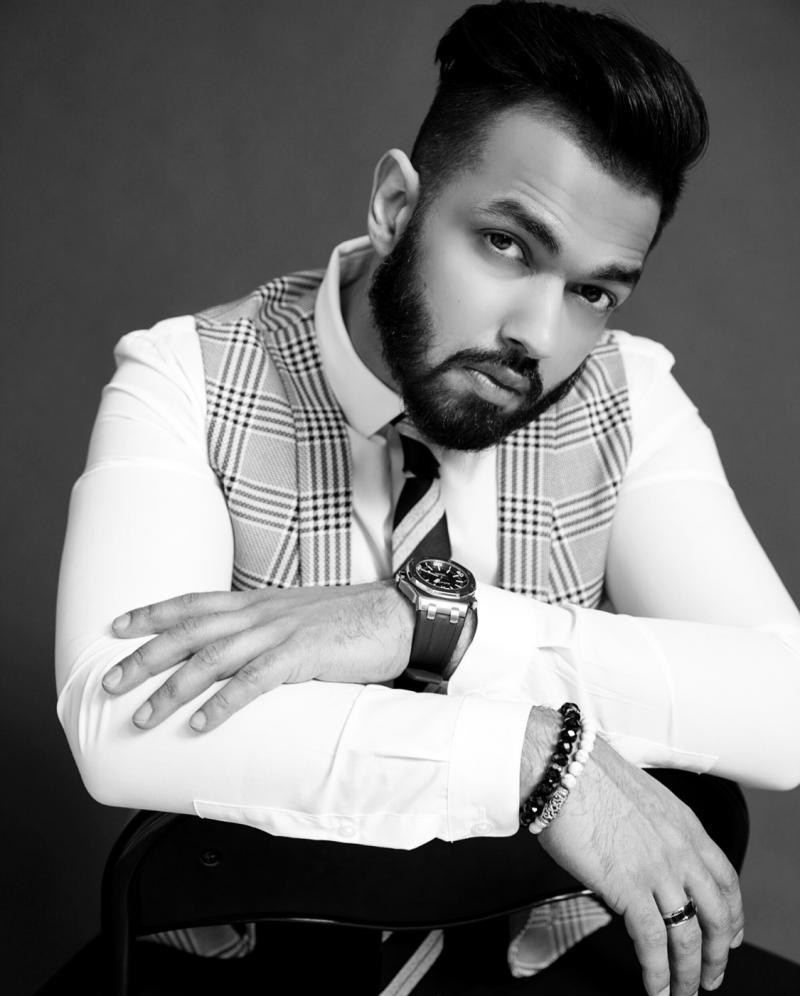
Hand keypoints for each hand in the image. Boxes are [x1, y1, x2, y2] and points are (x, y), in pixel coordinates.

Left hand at [102, 582, 412, 731]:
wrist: (400, 614)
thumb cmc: (354, 621)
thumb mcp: (301, 619)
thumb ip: (269, 634)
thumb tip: (241, 661)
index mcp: (260, 602)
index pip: (194, 602)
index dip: (153, 613)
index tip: (117, 627)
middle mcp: (262, 612)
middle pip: (190, 631)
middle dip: (146, 657)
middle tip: (111, 683)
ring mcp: (281, 631)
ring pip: (212, 657)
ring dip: (173, 688)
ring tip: (144, 716)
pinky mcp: (304, 654)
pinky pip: (254, 680)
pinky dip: (222, 703)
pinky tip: (200, 724)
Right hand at [536, 734, 742, 995]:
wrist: (562, 766)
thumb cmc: (585, 774)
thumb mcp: (637, 797)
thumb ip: (651, 828)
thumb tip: (640, 850)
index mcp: (684, 823)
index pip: (724, 877)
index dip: (731, 912)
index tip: (729, 932)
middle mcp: (679, 848)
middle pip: (715, 913)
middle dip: (717, 952)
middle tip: (712, 974)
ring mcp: (658, 870)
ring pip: (688, 935)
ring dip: (689, 972)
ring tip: (682, 992)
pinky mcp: (630, 887)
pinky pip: (654, 942)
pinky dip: (658, 972)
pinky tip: (656, 985)